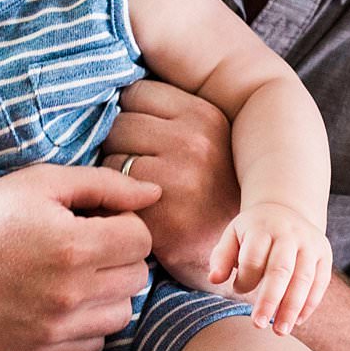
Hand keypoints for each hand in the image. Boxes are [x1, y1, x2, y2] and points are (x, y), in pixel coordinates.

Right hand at [0, 162, 161, 350]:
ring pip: (122, 314)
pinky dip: (87, 323)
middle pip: (137, 277)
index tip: (98, 219)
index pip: (142, 239)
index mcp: (74, 246)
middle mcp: (69, 294)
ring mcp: (54, 329)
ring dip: (108, 292)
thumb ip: (106, 186)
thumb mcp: (43, 182)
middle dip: (119, 255)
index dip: (124, 223)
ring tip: (75, 273)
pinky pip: (94, 343)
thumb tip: (156, 193)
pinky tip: (61, 300)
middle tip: (86, 243)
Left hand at [103, 79, 241, 293]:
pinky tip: (132, 209)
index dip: (131, 115)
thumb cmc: (214, 196)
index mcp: (206, 116)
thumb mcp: (209, 142)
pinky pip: (110, 189)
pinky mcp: (158, 210)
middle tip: (135, 169)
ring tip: (134, 190)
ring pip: (109, 155)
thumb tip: (114, 93)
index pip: (137, 92)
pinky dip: (113, 199)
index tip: (139, 139)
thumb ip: (172, 118)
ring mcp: (176, 175)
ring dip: (111, 173)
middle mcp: (193, 141)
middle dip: (118, 144)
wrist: (239, 257)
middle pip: (119, 122)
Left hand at [207, 201, 332, 336]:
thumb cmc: (254, 230)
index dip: (245, 279)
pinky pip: (320, 282)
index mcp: (263, 227)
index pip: (253, 258)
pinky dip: (309, 304)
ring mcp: (311, 244)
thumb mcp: (233, 234)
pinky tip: (297, 321)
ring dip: (292, 307)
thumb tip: (214, 279)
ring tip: (280, 331)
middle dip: (269, 300)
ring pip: (304, 279)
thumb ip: (222, 256)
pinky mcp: (325, 254)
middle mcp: (290, 234)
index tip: (238, 291)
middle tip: (258, 325)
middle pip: (281, 270)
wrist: (287, 209)